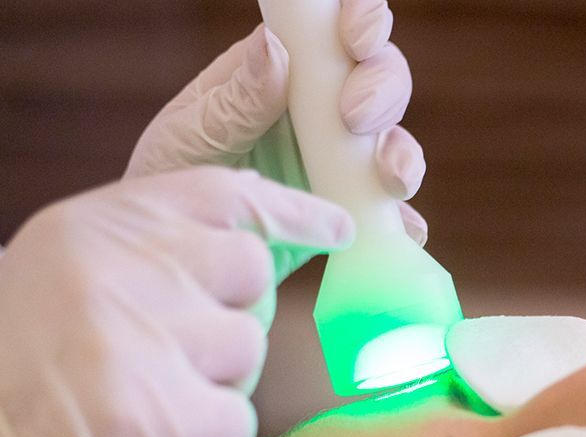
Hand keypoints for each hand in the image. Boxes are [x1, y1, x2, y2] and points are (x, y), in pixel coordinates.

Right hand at [0, 168, 352, 436]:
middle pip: (251, 271)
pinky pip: (239, 416)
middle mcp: (124, 265)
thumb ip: (159, 239)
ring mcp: (141, 335)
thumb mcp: (77, 263)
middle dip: (235, 310)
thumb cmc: (29, 353)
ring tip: (155, 389)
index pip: (226, 193)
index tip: (337, 228)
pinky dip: (213, 432)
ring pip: (250, 346)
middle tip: (182, 343)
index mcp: (101, 222)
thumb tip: (264, 219)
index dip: (292, 211)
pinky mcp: (156, 410)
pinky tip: (162, 432)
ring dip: (222, 377)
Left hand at [126, 1, 427, 247]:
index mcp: (285, 73)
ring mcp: (342, 164)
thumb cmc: (173, 181)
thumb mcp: (190, 135)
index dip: (362, 20)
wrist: (178, 254)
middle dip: (382, 91)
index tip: (355, 39)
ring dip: (402, 155)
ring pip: (395, 143)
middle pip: (381, 81)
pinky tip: (399, 228)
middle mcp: (324, 112)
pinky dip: (401, 220)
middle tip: (356, 119)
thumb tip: (275, 50)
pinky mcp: (350, 214)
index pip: (335, 31)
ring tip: (389, 178)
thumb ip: (236, 100)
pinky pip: (389, 213)